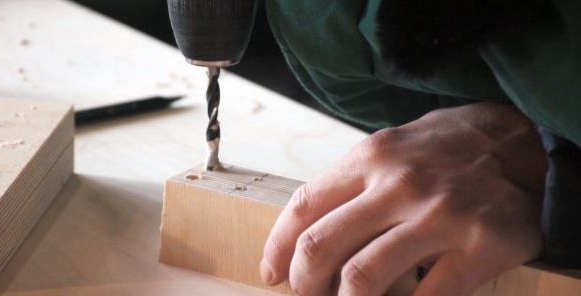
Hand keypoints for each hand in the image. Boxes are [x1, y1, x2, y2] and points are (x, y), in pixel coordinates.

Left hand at [260, 102, 547, 295]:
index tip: (272, 273)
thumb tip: (304, 235)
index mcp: (370, 158)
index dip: (278, 248)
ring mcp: (439, 216)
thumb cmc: (445, 151)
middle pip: (322, 246)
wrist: (523, 143)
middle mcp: (399, 184)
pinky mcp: (479, 247)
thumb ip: (349, 186)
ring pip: (363, 278)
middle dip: (304, 283)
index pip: (304, 207)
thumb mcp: (389, 149)